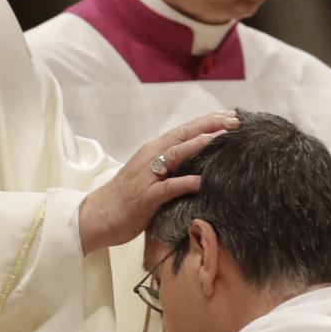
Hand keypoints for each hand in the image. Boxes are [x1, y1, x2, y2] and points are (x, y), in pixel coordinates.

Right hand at [78, 112, 239, 254]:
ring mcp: (146, 176)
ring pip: (175, 154)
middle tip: (234, 119)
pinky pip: (167, 188)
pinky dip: (184, 182)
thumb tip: (197, 163)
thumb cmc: (125, 198)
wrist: (96, 216)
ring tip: (222, 136)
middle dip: (209, 125)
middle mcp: (149, 157)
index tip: (230, 115)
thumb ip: (170, 166)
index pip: (183, 131)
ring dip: (199, 144)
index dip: (207, 121)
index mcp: (152, 151)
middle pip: (182, 135)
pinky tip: (200, 181)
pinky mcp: (144, 198)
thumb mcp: (150, 176)